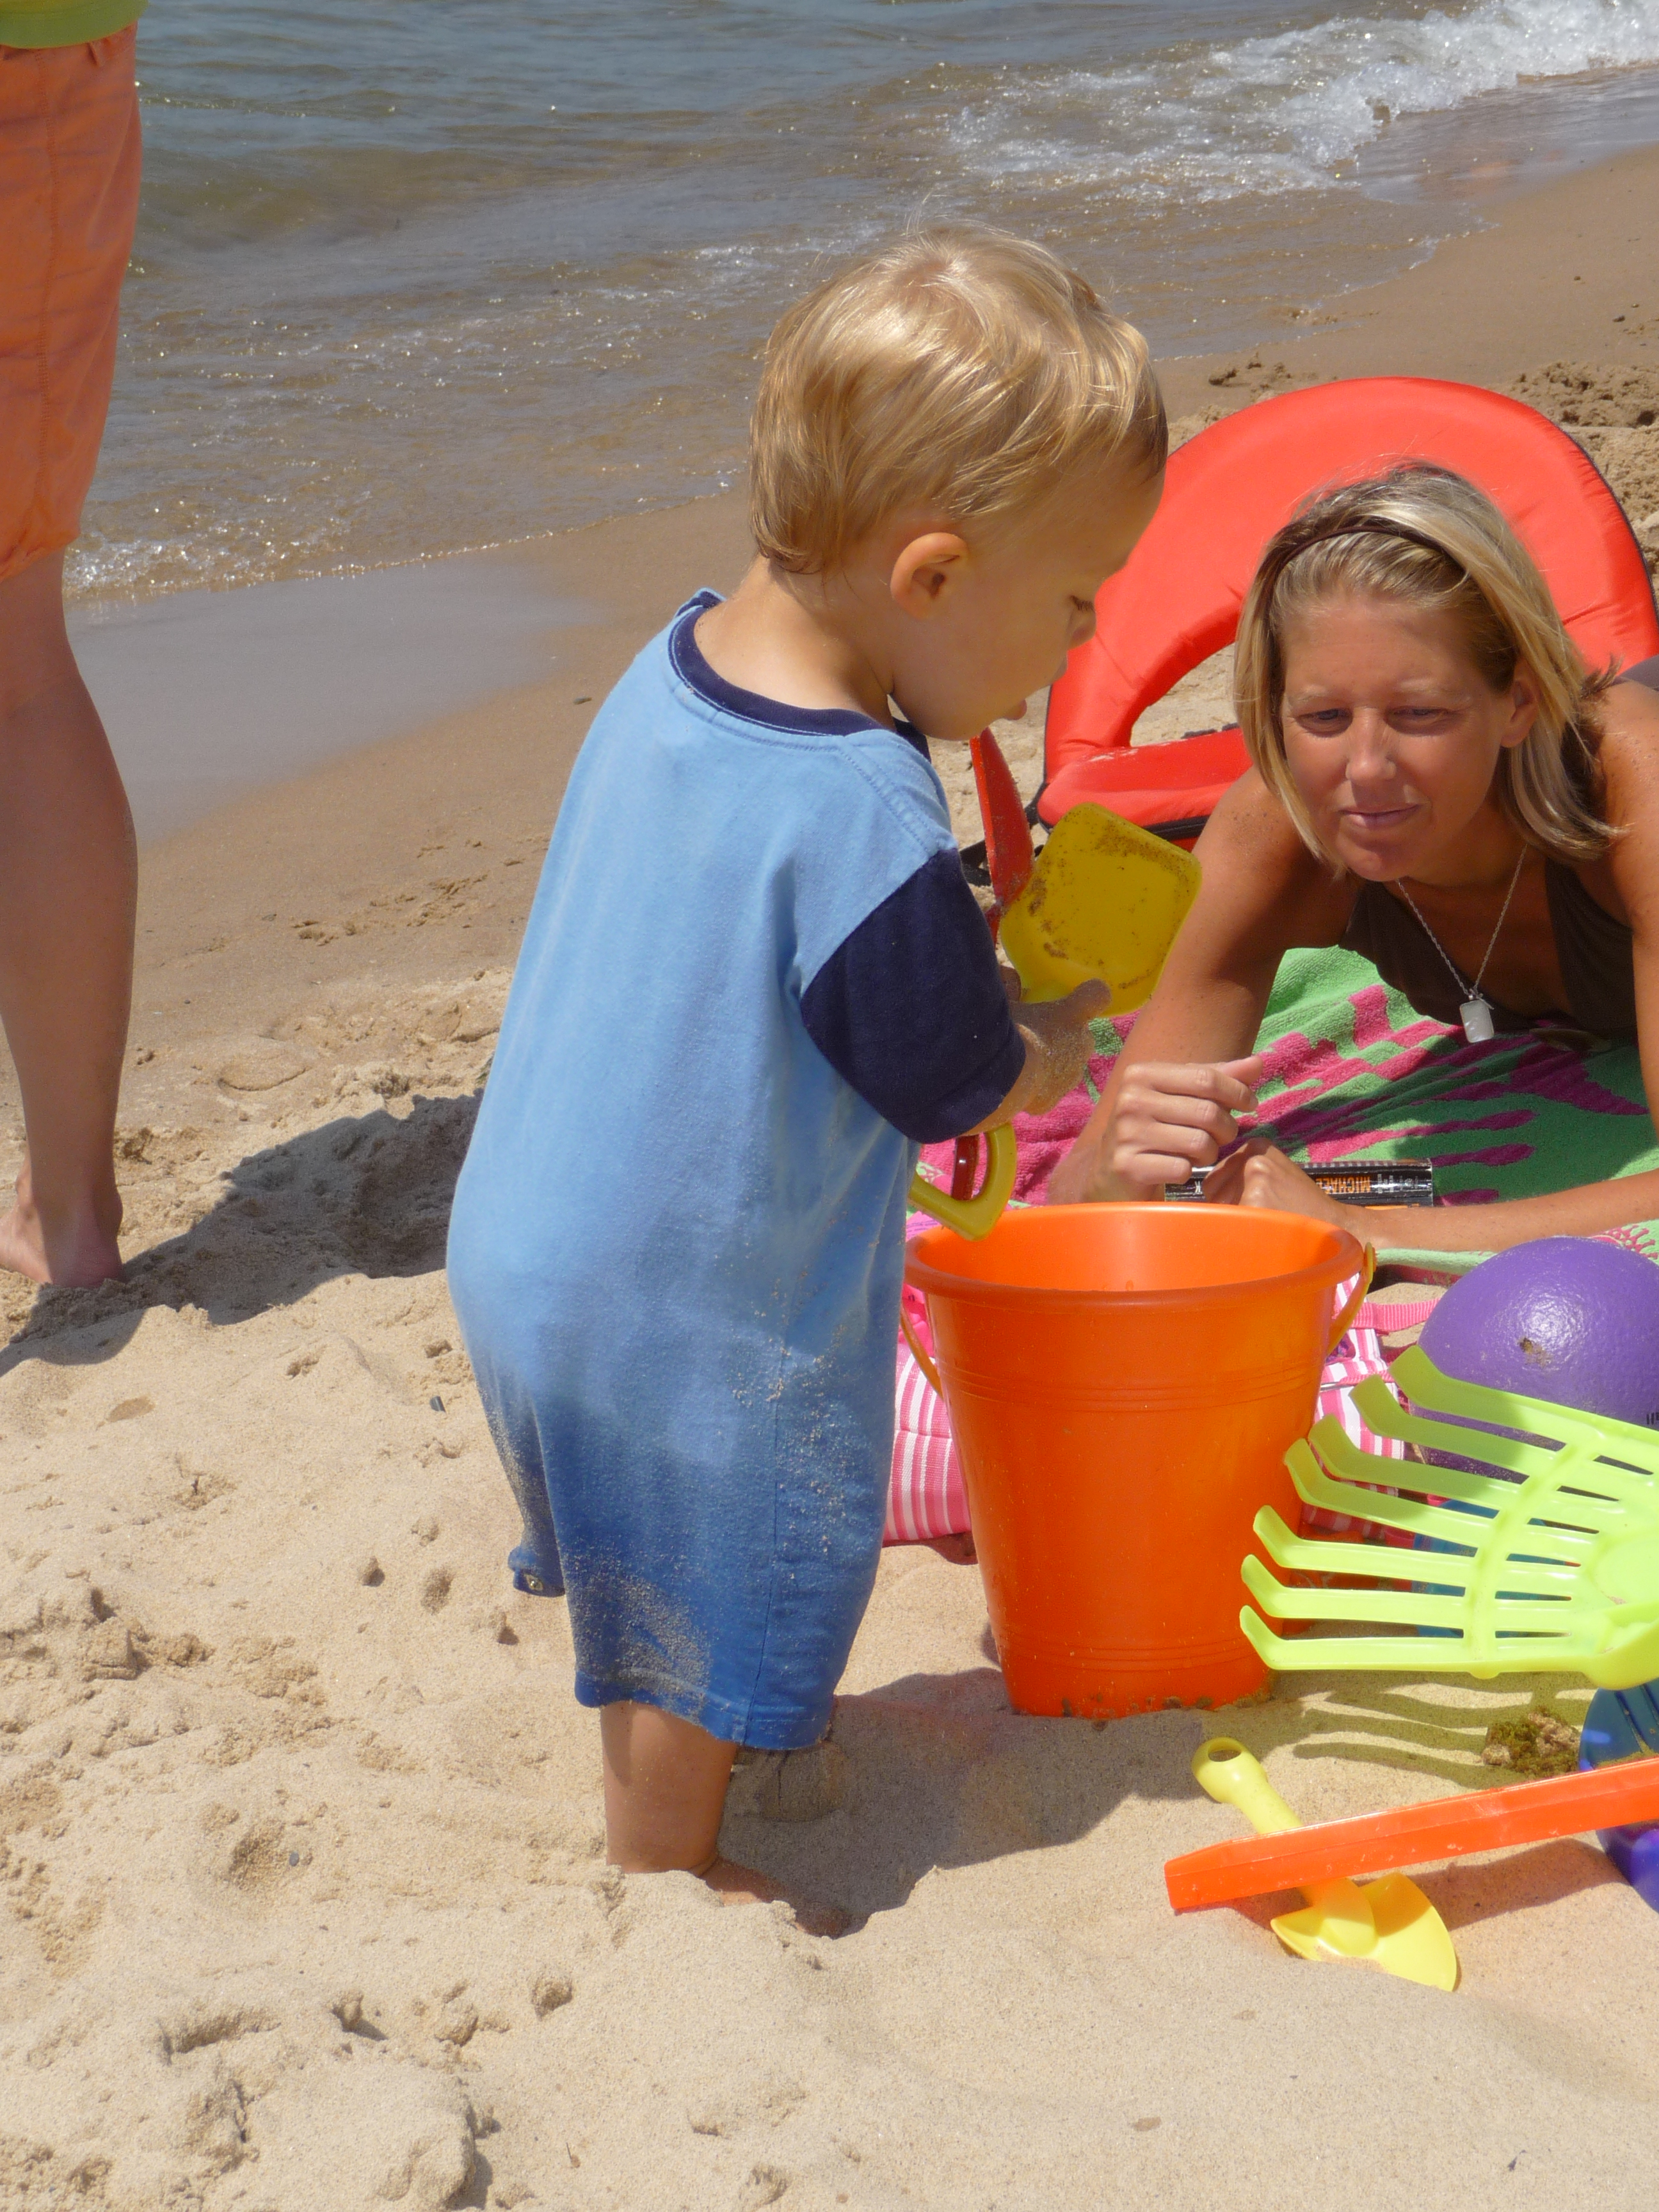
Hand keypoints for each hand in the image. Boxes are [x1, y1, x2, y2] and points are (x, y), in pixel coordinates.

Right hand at [1008, 980, 1112, 1116]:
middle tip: (1037, 1034)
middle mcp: (1081, 1043)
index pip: (1097, 994)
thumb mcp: (1004, 998)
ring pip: (1067, 1066)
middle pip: (1082, 1036)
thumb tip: (1009, 983)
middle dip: (1065, 1036)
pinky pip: (1046, 1091)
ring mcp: (1071, 1075)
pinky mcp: (1052, 1099)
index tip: (1078, 995)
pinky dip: (1032, 1089)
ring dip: (1051, 1063)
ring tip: (1020, 1063)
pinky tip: (1011, 1084)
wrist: (1002, 1075)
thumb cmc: (1005, 1029)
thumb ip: (1008, 986)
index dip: (1089, 994)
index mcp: (1074, 1012)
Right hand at [1050, 1055, 1261, 1201]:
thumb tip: (1257, 1062)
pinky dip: (1189, 1172)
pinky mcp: (1128, 1166)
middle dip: (1226, 1128)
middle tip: (1222, 1137)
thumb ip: (1218, 1078)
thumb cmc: (1155, 1129)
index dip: (1238, 1092)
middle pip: (1207, 1111)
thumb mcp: (1182, 1097)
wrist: (1110, 1175)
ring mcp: (1126, 1133)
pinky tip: (1179, 1170)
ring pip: (1200, 1142)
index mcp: (1142, 1074)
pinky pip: (1183, 1168)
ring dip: (1210, 1153)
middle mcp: (1130, 1100)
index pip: (1206, 1077)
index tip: (1250, 1105)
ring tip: (1199, 1154)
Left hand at [1201, 1139, 1351, 1225]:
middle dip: (1227, 1209)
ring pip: (1218, 1208)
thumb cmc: (1301, 1206)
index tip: (1253, 1207)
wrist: (1335, 1224)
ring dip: (1234, 1222)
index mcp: (1256, 1145)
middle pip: (1212, 1191)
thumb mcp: (1274, 1174)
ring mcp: (1253, 1177)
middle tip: (1261, 1216)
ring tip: (1266, 1222)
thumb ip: (1241, 1174)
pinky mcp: (1254, 1199)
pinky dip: (1240, 1233)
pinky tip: (1266, 1231)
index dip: (1228, 1199)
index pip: (1215, 1177)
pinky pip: (1229, 1222)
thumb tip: (1202, 1188)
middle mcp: (1252, 1156)